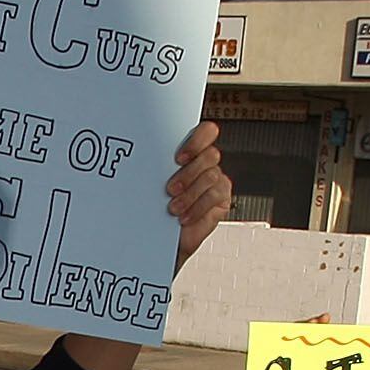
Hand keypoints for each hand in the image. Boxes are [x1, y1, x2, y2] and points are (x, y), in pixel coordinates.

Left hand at [165, 120, 229, 270]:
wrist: (160, 236)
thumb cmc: (155, 206)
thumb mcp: (153, 183)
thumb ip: (159, 166)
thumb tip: (147, 156)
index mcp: (190, 152)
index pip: (206, 132)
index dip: (196, 141)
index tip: (179, 158)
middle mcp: (206, 163)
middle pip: (210, 155)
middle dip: (189, 173)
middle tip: (171, 189)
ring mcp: (216, 181)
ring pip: (211, 176)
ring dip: (190, 194)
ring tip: (174, 208)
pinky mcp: (221, 199)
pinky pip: (215, 196)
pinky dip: (197, 207)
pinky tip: (185, 216)